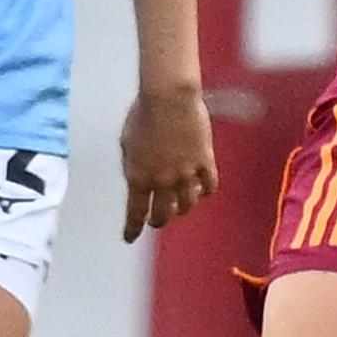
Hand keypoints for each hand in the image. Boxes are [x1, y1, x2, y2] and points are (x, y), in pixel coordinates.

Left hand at [121, 84, 217, 242]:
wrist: (169, 99)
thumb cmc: (142, 115)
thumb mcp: (127, 143)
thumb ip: (133, 165)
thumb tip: (140, 177)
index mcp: (138, 177)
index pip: (135, 213)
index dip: (132, 229)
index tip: (130, 238)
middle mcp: (162, 181)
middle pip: (164, 214)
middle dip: (159, 221)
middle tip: (158, 221)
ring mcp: (186, 174)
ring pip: (188, 205)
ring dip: (183, 208)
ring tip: (181, 204)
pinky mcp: (205, 162)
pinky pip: (209, 186)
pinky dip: (205, 191)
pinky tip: (202, 189)